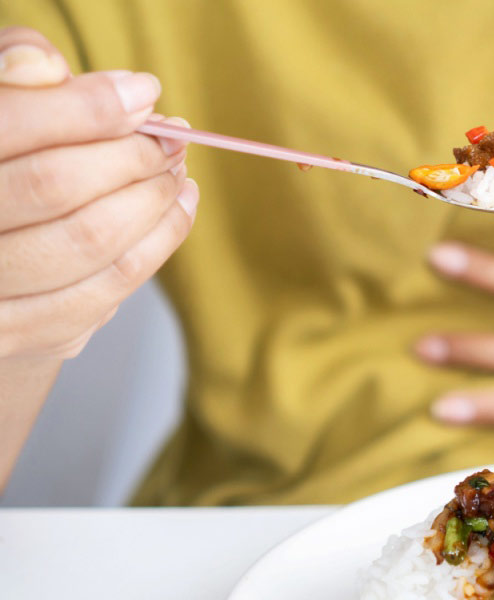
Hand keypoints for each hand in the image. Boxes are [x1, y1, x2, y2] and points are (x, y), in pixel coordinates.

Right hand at [0, 27, 197, 360]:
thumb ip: (11, 80)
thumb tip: (52, 69)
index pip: (9, 126)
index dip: (85, 107)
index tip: (144, 93)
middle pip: (54, 184)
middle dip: (130, 154)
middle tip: (170, 136)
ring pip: (90, 242)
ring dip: (154, 200)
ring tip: (177, 170)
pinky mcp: (15, 335)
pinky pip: (106, 292)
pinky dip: (157, 244)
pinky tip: (176, 210)